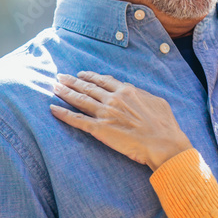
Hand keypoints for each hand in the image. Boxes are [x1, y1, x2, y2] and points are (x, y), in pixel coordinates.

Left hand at [50, 72, 192, 170]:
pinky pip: (77, 120)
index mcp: (126, 91)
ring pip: (79, 99)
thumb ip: (142, 96)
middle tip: (60, 76)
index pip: (103, 80)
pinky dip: (63, 114)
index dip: (90, 76)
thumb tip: (136, 94)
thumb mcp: (156, 102)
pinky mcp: (99, 129)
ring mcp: (105, 113)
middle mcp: (113, 99)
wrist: (163, 142)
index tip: (82, 74)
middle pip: (87, 87)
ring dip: (65, 92)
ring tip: (54, 86)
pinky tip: (52, 109)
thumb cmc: (164, 125)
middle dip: (72, 81)